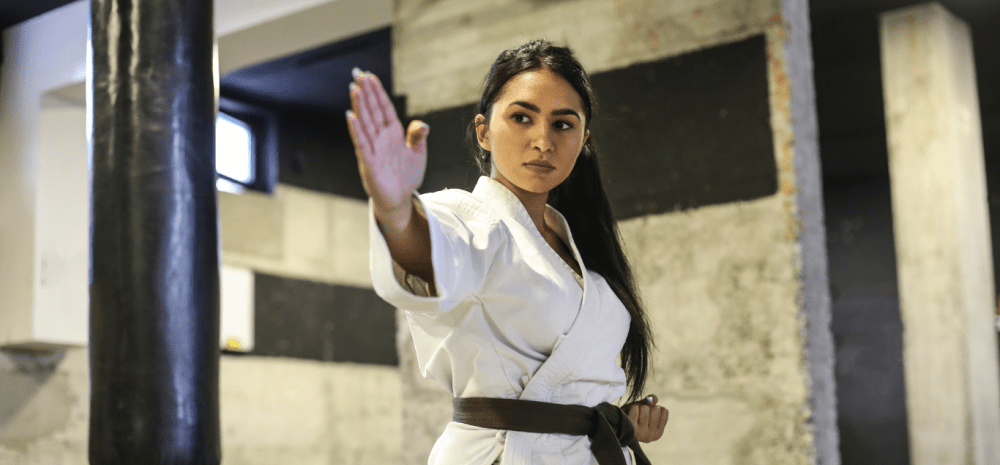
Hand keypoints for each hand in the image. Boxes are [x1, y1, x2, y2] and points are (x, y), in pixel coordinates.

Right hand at [346, 68, 428, 228]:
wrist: (400, 198)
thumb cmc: (406, 175)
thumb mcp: (418, 153)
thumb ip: (418, 137)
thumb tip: (424, 125)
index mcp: (392, 133)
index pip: (383, 108)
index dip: (377, 92)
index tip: (369, 76)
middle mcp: (380, 138)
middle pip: (371, 110)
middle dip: (365, 92)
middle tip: (356, 73)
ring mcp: (373, 148)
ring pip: (365, 122)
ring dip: (359, 106)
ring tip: (354, 88)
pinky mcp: (369, 162)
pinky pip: (362, 143)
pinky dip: (356, 129)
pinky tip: (351, 115)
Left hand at [624, 394, 667, 442]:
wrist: (616, 423)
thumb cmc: (633, 414)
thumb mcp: (645, 406)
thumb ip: (652, 400)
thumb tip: (652, 399)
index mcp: (658, 433)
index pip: (663, 411)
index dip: (655, 407)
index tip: (648, 414)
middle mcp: (651, 436)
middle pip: (655, 409)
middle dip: (647, 406)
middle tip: (639, 414)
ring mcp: (641, 434)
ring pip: (645, 408)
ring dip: (638, 406)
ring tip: (633, 414)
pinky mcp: (630, 429)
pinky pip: (635, 409)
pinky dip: (631, 407)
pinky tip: (628, 414)